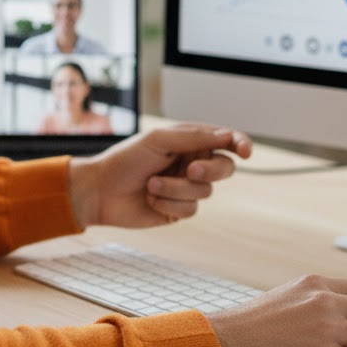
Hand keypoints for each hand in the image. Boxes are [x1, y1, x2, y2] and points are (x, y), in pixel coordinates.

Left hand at [68, 124, 251, 227]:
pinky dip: (169, 203)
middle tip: (191, 169)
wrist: (101, 190)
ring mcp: (186, 187)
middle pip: (224, 167)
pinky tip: (150, 198)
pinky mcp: (178, 209)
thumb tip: (226, 136)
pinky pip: (190, 210)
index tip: (245, 151)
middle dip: (210, 170)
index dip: (240, 143)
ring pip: (205, 191)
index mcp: (188, 140)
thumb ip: (193, 137)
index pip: (224, 139)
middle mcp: (191, 162)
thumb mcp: (158, 140)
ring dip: (176, 188)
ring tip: (151, 184)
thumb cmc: (126, 159)